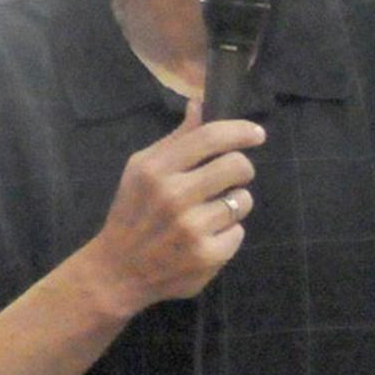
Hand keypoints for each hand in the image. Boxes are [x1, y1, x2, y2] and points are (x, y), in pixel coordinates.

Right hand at [89, 100, 263, 311]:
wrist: (118, 270)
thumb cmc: (132, 213)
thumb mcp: (141, 170)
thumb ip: (175, 140)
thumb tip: (199, 105)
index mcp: (156, 170)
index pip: (210, 137)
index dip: (240, 131)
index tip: (256, 134)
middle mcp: (174, 196)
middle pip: (236, 166)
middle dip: (241, 169)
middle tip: (232, 177)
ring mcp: (192, 228)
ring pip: (242, 200)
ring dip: (235, 203)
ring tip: (213, 211)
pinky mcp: (207, 255)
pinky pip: (239, 232)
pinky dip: (228, 233)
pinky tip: (207, 237)